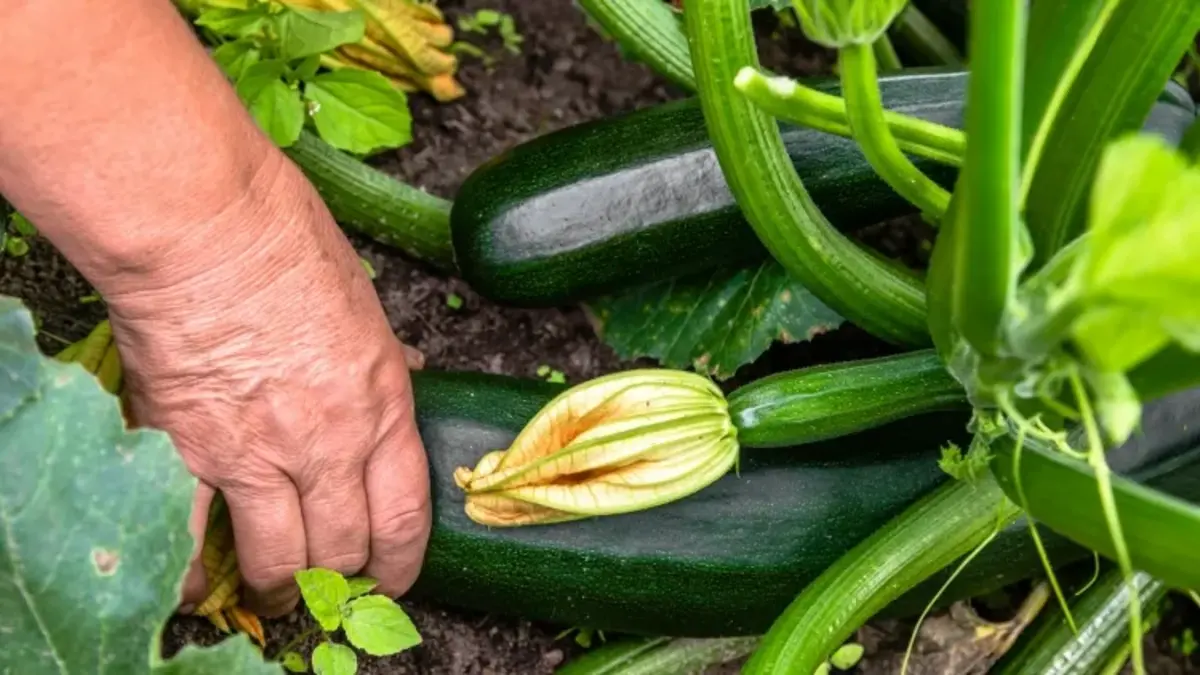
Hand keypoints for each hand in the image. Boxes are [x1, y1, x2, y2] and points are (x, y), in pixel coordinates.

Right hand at [105, 158, 430, 616]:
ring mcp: (259, 454)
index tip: (393, 577)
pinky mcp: (189, 453)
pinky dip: (198, 572)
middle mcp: (330, 443)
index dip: (400, 561)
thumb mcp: (366, 301)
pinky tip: (202, 581)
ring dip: (282, 585)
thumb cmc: (285, 241)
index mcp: (382, 403)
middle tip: (330, 575)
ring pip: (283, 558)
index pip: (403, 513)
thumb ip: (383, 356)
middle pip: (345, 544)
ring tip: (277, 591)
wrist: (204, 227)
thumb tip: (408, 370)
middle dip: (341, 571)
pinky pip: (196, 540)